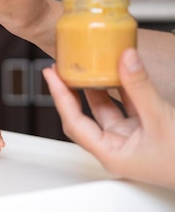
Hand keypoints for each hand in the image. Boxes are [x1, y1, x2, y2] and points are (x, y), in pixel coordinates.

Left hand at [43, 48, 174, 188]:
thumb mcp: (160, 118)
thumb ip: (140, 87)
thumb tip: (125, 58)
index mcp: (111, 154)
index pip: (74, 122)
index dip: (60, 96)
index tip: (51, 74)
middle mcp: (116, 147)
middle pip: (85, 114)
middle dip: (72, 89)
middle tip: (62, 66)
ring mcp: (131, 138)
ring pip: (107, 107)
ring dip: (98, 85)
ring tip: (86, 63)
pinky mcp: (145, 130)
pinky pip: (127, 105)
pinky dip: (122, 88)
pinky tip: (117, 71)